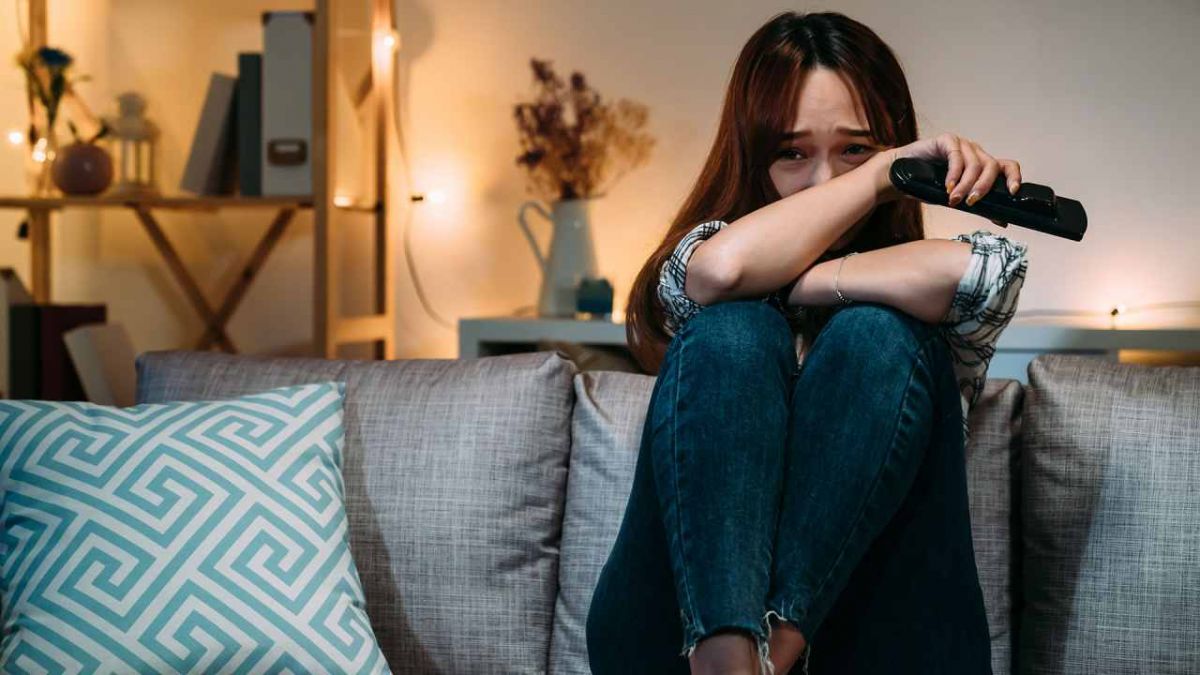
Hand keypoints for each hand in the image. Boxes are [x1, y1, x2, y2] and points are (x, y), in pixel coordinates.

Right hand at [873, 132, 1022, 227]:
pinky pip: (956, 156)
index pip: (1006, 166)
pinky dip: (954, 174)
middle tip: (972, 202)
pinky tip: (947, 186)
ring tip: (953, 199)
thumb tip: (1003, 220)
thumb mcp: (958, 199)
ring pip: (974, 163)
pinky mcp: (946, 140)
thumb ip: (980, 206)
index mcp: (982, 165)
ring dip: (965, 184)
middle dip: (984, 186)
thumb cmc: (927, 186)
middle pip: (991, 165)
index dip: (1013, 177)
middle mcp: (975, 153)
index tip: (1013, 192)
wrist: (899, 177)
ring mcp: (961, 145)